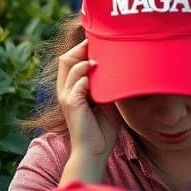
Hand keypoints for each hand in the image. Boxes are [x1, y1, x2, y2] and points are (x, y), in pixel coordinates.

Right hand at [57, 39, 121, 162]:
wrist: (95, 151)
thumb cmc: (103, 128)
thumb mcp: (108, 100)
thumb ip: (109, 84)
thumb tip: (125, 67)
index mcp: (73, 88)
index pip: (70, 60)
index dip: (81, 47)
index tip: (99, 39)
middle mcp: (66, 90)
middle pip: (66, 58)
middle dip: (81, 47)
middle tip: (99, 43)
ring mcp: (67, 97)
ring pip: (70, 66)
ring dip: (86, 58)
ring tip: (100, 59)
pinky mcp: (72, 104)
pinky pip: (77, 83)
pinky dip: (86, 76)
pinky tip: (96, 76)